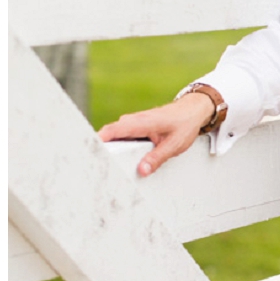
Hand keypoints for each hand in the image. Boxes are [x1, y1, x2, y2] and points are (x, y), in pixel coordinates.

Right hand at [96, 89, 219, 176]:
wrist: (192, 110)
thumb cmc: (184, 125)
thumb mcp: (174, 145)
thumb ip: (157, 158)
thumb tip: (141, 170)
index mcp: (141, 123)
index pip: (113, 130)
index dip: (98, 139)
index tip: (87, 150)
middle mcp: (133, 120)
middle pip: (109, 133)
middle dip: (99, 146)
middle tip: (91, 163)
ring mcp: (133, 122)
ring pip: (114, 134)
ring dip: (107, 146)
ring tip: (100, 163)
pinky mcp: (134, 125)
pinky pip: (120, 135)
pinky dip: (115, 144)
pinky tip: (115, 157)